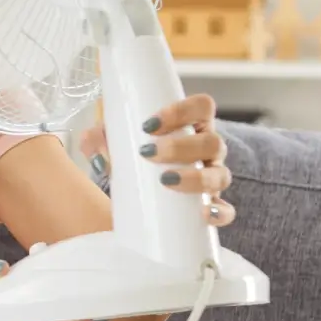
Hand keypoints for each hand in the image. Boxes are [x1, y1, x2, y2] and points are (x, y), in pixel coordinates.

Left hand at [81, 92, 236, 320]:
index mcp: (192, 126)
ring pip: (221, 175)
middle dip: (181, 146)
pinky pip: (227, 211)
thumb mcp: (115, 142)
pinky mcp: (211, 207)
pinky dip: (219, 213)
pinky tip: (203, 214)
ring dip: (196, 177)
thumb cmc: (134, 158)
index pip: (202, 106)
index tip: (150, 123)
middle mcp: (208, 150)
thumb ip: (99, 138)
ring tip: (165, 181)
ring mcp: (213, 177)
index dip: (183, 110)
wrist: (138, 196)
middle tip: (147, 152)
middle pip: (213, 141)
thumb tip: (93, 145)